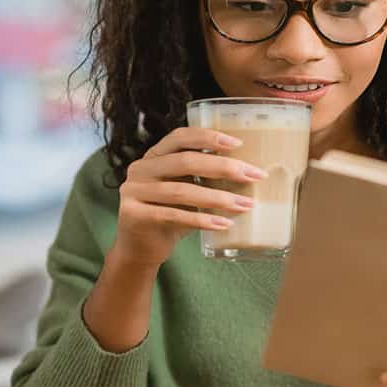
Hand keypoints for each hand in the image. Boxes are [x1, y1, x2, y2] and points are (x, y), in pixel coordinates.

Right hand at [111, 127, 266, 267]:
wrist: (140, 249)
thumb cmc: (170, 216)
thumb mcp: (185, 190)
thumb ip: (203, 178)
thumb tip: (247, 172)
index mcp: (154, 156)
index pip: (180, 137)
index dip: (208, 138)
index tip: (238, 144)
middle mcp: (141, 169)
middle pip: (186, 162)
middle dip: (224, 167)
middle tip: (253, 176)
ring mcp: (134, 192)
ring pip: (183, 191)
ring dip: (219, 198)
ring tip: (245, 204)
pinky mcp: (135, 216)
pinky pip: (175, 215)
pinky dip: (203, 219)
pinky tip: (224, 224)